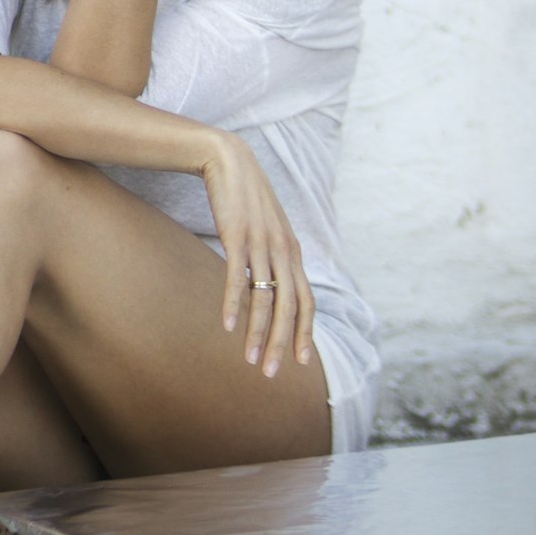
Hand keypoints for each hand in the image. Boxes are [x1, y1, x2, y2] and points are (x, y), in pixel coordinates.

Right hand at [200, 132, 314, 376]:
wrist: (229, 160)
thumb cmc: (246, 198)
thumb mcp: (268, 227)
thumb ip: (274, 255)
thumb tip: (271, 285)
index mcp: (292, 251)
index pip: (307, 300)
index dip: (305, 332)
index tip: (300, 361)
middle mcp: (283, 250)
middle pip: (290, 306)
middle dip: (282, 343)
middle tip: (273, 374)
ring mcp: (261, 243)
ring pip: (265, 299)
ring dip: (258, 333)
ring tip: (250, 361)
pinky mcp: (237, 236)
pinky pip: (238, 278)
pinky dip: (235, 305)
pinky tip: (228, 327)